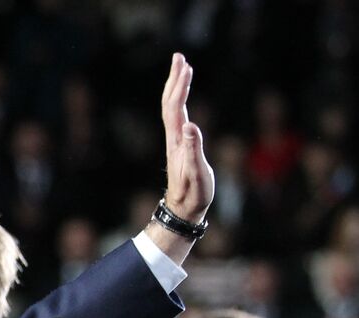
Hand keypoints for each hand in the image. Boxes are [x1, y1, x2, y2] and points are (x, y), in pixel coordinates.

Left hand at [162, 52, 214, 222]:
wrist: (184, 209)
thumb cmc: (193, 194)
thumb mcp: (197, 173)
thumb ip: (193, 150)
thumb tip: (190, 126)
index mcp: (177, 141)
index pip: (176, 107)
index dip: (180, 86)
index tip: (185, 66)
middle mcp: (174, 138)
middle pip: (170, 103)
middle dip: (175, 79)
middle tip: (179, 57)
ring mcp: (176, 142)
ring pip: (173, 109)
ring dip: (176, 88)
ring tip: (182, 69)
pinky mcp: (181, 147)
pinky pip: (178, 118)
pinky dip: (181, 101)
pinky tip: (184, 97)